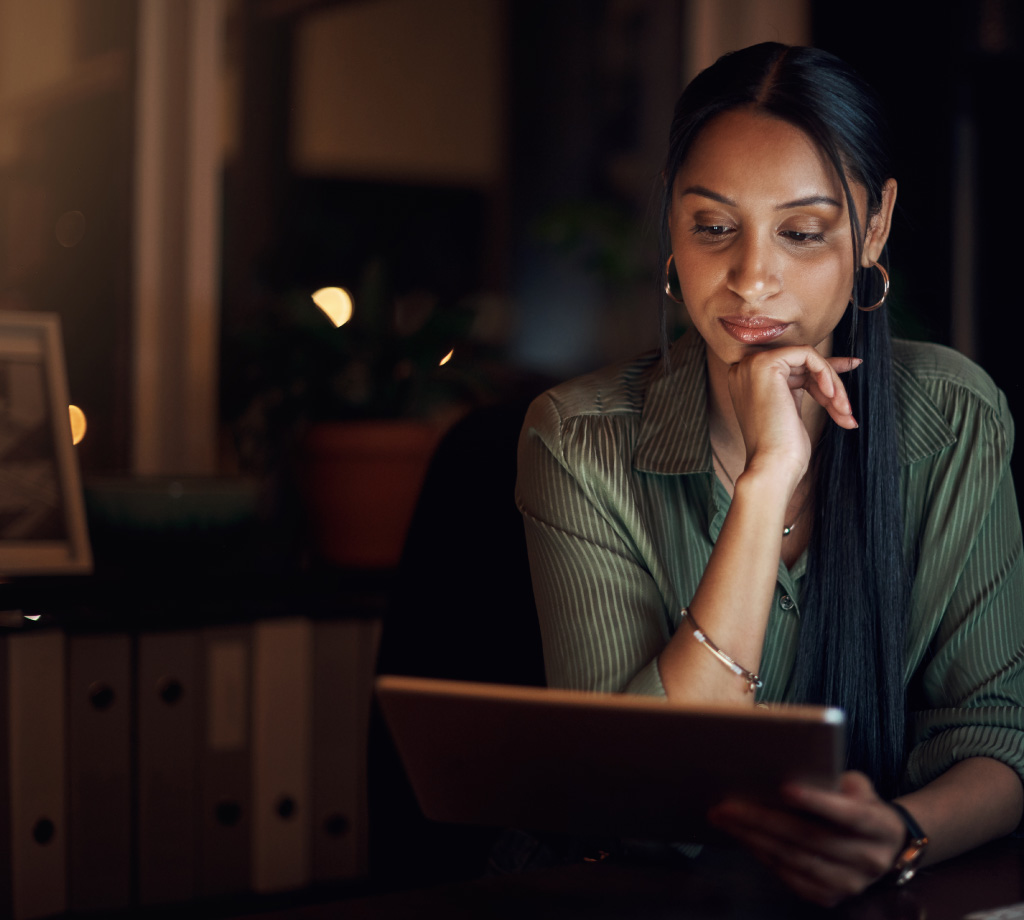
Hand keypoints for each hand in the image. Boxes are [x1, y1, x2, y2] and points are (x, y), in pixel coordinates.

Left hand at [707, 771, 905, 906]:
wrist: (883, 849)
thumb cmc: (860, 805)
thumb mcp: (858, 788)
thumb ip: (835, 782)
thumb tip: (795, 770)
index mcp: (880, 826)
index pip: (849, 815)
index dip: (818, 802)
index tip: (785, 788)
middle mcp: (868, 859)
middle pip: (810, 838)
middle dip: (764, 820)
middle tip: (727, 805)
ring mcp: (849, 884)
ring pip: (794, 859)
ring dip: (754, 838)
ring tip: (723, 819)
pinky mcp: (829, 897)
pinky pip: (789, 877)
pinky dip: (762, 855)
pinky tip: (742, 837)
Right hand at [726, 347, 859, 483]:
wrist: (772, 465)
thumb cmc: (783, 449)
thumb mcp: (793, 409)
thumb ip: (804, 385)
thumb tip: (838, 363)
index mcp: (747, 382)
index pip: (791, 368)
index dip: (822, 371)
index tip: (851, 367)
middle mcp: (744, 370)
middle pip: (801, 363)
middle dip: (831, 383)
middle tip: (847, 409)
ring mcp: (752, 365)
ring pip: (807, 358)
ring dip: (833, 384)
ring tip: (844, 411)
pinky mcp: (766, 364)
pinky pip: (808, 354)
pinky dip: (826, 372)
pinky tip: (831, 396)